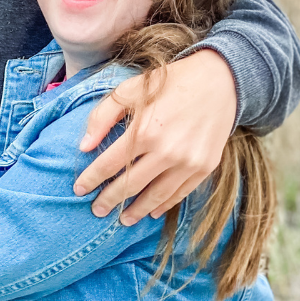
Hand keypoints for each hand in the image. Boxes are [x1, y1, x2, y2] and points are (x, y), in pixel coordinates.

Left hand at [73, 49, 235, 224]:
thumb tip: (84, 146)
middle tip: (96, 210)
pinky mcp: (205, 167)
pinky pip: (180, 193)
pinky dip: (164, 205)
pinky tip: (151, 211)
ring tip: (122, 219)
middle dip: (110, 200)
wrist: (220, 81)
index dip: (91, 179)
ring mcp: (188, 162)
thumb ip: (103, 116)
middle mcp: (166, 152)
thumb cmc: (170, 83)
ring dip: (136, 210)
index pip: (109, 164)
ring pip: (156, 195)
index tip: (79, 189)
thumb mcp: (130, 89)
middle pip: (130, 184)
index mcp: (143, 131)